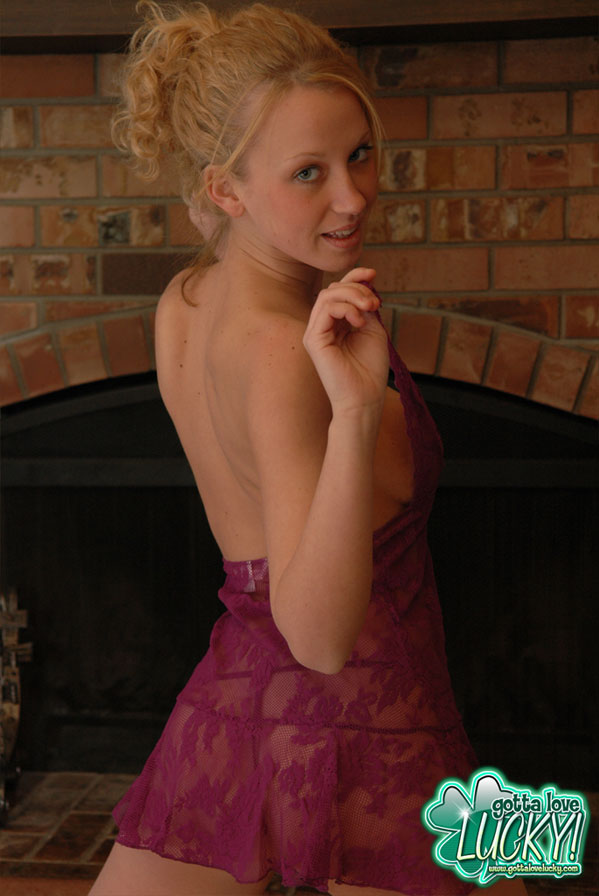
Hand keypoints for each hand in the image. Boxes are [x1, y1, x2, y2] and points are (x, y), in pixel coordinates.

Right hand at [303, 267, 388, 415]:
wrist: (365, 398)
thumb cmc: (370, 370)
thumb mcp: (373, 330)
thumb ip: (365, 308)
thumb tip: (364, 284)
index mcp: (335, 324)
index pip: (339, 291)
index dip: (355, 277)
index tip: (373, 274)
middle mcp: (321, 326)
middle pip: (333, 289)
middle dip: (357, 287)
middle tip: (375, 303)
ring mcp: (314, 333)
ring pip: (328, 295)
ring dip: (352, 295)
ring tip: (369, 309)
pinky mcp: (313, 340)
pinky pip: (325, 309)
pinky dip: (345, 308)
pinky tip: (359, 321)